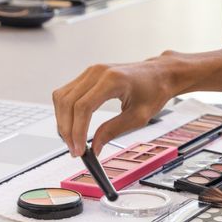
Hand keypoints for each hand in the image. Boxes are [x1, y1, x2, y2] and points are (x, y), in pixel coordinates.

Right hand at [52, 51, 182, 156]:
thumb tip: (94, 147)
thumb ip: (113, 131)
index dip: (77, 131)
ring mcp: (90, 72)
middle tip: (75, 150)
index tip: (79, 149)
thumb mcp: (138, 117)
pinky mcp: (87, 75)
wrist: (159, 74)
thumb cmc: (154, 91)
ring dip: (63, 121)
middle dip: (67, 130)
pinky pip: (66, 93)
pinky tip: (72, 126)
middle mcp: (96, 72)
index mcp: (112, 80)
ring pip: (62, 97)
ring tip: (72, 141)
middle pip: (67, 102)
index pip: (83, 107)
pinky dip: (65, 111)